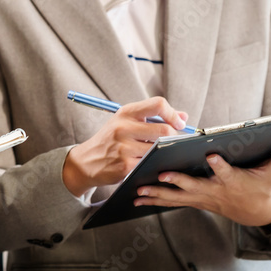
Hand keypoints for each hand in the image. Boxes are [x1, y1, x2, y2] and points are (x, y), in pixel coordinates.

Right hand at [62, 97, 187, 196]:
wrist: (86, 161)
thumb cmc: (111, 140)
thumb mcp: (126, 122)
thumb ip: (154, 118)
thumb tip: (184, 117)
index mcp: (125, 113)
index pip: (157, 104)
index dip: (173, 114)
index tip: (179, 123)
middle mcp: (123, 127)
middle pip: (164, 130)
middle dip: (174, 137)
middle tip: (172, 142)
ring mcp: (124, 148)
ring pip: (159, 149)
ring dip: (163, 152)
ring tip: (156, 152)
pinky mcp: (125, 166)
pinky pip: (151, 163)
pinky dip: (154, 163)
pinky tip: (148, 163)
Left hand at [133, 142, 270, 227]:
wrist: (255, 213)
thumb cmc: (261, 187)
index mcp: (232, 181)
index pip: (226, 172)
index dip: (220, 165)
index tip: (211, 155)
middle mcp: (214, 191)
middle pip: (193, 186)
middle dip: (177, 182)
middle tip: (159, 176)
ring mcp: (202, 198)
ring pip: (177, 198)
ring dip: (156, 195)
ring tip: (137, 191)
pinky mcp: (194, 201)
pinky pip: (172, 202)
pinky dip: (155, 200)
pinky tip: (137, 198)